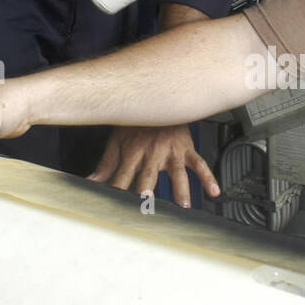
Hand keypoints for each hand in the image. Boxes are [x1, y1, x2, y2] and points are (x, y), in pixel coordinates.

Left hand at [87, 124, 219, 205]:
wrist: (159, 98)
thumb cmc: (137, 122)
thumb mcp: (117, 140)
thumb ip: (106, 163)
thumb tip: (92, 180)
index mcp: (133, 152)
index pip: (123, 176)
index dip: (118, 190)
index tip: (114, 206)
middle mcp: (152, 152)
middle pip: (148, 174)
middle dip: (147, 188)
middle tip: (147, 204)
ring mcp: (171, 151)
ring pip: (176, 172)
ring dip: (180, 188)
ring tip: (183, 205)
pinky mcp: (187, 149)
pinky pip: (199, 164)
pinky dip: (207, 177)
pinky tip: (213, 190)